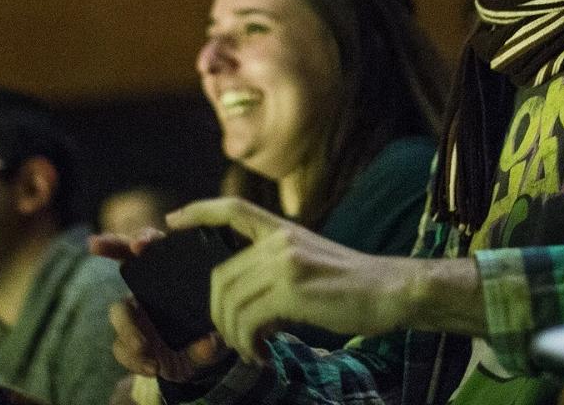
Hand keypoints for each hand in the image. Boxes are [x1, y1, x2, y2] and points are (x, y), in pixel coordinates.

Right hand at [96, 229, 229, 381]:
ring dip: (128, 329)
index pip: (157, 247)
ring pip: (119, 311)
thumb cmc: (211, 336)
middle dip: (110, 245)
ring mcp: (137, 314)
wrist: (197, 365)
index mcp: (174, 277)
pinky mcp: (129, 341)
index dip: (145, 239)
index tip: (139, 245)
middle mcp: (150, 289)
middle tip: (96, 244)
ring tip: (144, 348)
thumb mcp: (218, 338)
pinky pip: (121, 347)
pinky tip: (152, 367)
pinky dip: (133, 358)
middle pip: (125, 259)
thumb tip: (207, 344)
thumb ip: (212, 342)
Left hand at [169, 198, 419, 362]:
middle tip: (231, 339)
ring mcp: (285, 262)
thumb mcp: (312, 262)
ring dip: (232, 334)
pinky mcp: (292, 289)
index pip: (232, 209)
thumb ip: (277, 270)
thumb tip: (247, 305)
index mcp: (284, 231)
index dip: (197, 212)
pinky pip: (248, 320)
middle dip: (216, 313)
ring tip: (250, 350)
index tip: (171, 221)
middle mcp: (280, 241)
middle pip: (220, 275)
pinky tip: (263, 353)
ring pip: (229, 300)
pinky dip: (248, 343)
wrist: (393, 290)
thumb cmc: (354, 286)